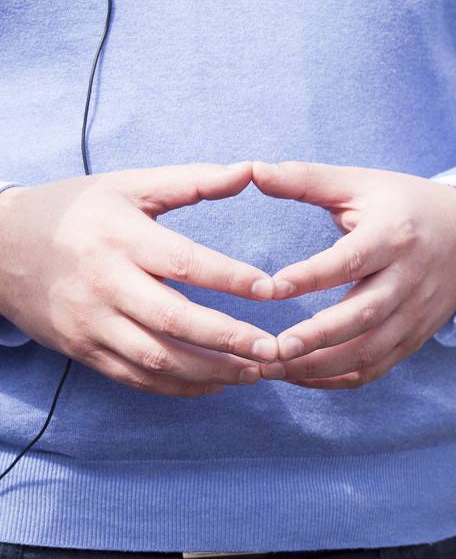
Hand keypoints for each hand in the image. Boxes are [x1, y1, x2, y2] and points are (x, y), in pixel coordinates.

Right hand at [0, 164, 278, 395]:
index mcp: (121, 238)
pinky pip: (136, 378)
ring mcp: (91, 322)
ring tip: (255, 371)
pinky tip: (217, 384)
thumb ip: (193, 181)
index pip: (183, 262)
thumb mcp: (129, 186)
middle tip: (273, 348)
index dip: (230, 278)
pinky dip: (179, 387)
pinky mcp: (83, 350)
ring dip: (211, 371)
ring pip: (157, 358)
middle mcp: (105, 283)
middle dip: (228, 338)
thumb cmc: (79, 210)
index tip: (271, 288)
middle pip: (173, 320)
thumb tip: (250, 170)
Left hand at [252, 161, 455, 389]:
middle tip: (271, 347)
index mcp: (395, 236)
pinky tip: (300, 376)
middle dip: (316, 337)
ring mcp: (415, 313)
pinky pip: (377, 368)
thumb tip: (253, 170)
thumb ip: (307, 180)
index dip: (311, 276)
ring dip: (320, 366)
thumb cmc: (405, 206)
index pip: (351, 261)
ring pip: (369, 350)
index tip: (269, 288)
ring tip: (274, 367)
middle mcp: (409, 279)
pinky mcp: (415, 337)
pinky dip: (338, 379)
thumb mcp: (362, 184)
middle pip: (364, 316)